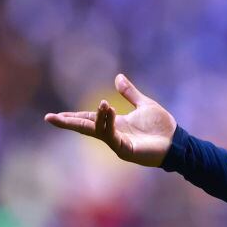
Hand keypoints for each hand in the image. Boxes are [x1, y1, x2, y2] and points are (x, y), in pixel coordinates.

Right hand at [44, 74, 176, 166]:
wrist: (177, 141)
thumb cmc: (162, 127)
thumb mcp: (144, 105)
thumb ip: (130, 93)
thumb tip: (118, 77)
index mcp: (115, 123)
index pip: (89, 118)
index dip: (73, 116)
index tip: (56, 115)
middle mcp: (113, 133)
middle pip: (85, 127)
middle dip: (68, 123)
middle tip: (49, 118)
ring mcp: (118, 143)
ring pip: (98, 130)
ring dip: (96, 117)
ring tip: (103, 104)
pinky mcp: (125, 149)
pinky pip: (111, 136)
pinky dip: (107, 123)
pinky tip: (108, 111)